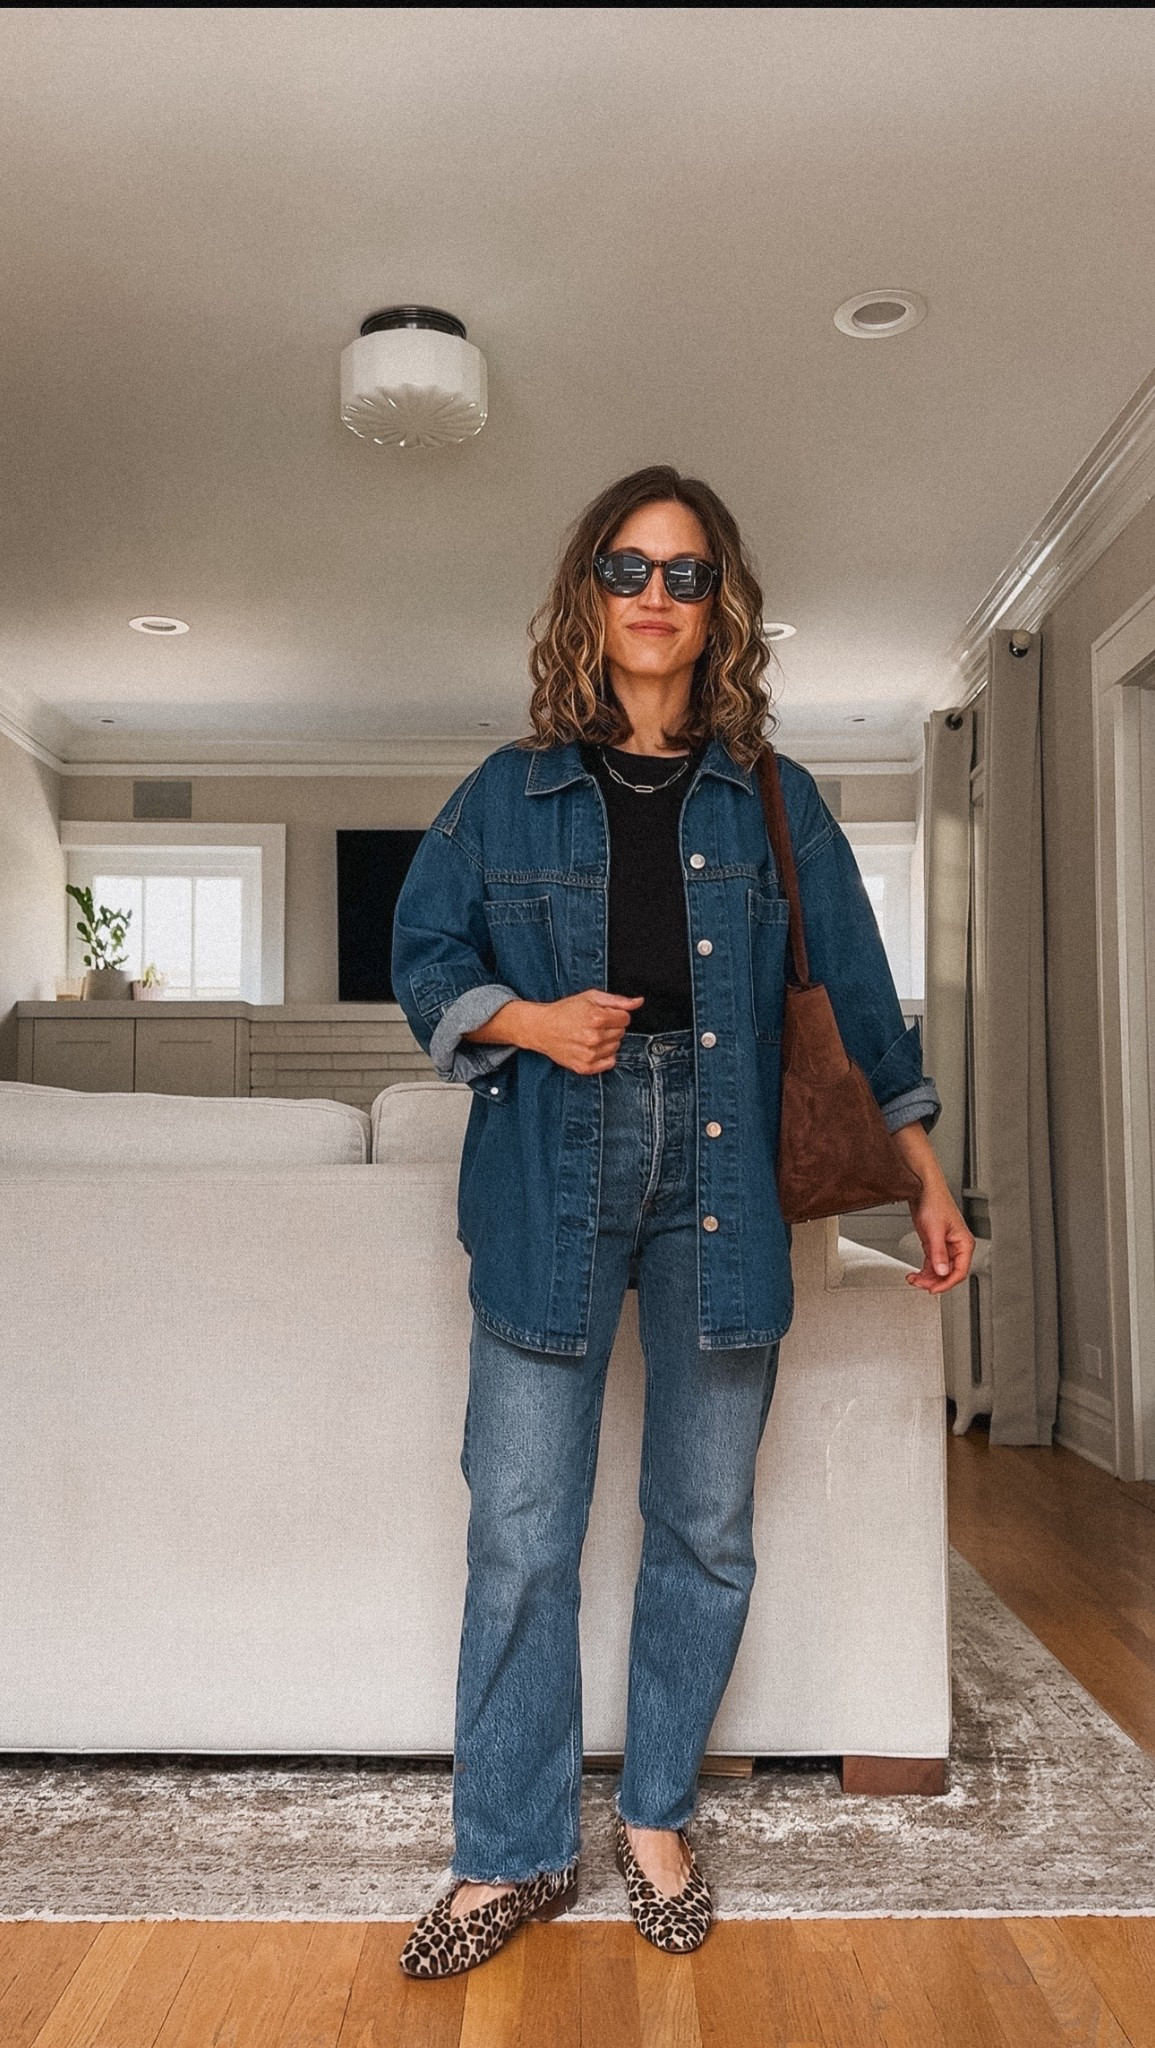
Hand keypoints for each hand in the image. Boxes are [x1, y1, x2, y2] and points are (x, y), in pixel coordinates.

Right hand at [526, 990, 645, 1073]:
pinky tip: (591, 1047)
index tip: (604, 1014)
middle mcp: (593, 1038)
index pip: (625, 1019)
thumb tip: (639, 1002)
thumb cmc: (566, 1010)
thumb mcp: (591, 997)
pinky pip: (609, 1063)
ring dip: (608, 1041)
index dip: (616, 1015)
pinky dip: (604, 1056)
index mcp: (596, 1018)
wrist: (542, 1028)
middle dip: (612, 1027)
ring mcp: (589, 1054)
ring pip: (616, 1048)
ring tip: (591, 1035)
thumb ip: (618, 1000)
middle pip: (621, 1033)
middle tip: (594, 1024)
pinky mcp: (585, 1067)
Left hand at [891, 1123, 974, 1294]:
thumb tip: (943, 1272)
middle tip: (920, 1285)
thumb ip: (938, 1253)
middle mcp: (957, 1246)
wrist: (921, 1187)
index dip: (947, 1283)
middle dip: (935, 1281)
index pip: (960, 1271)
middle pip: (949, 1273)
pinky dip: (924, 1270)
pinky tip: (915, 1274)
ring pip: (940, 1270)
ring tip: (914, 1280)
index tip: (934, 1289)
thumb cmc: (933, 1201)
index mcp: (964, 1243)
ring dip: (928, 1278)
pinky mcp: (934, 1243)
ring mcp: (945, 1245)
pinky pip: (932, 1263)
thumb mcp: (934, 1230)